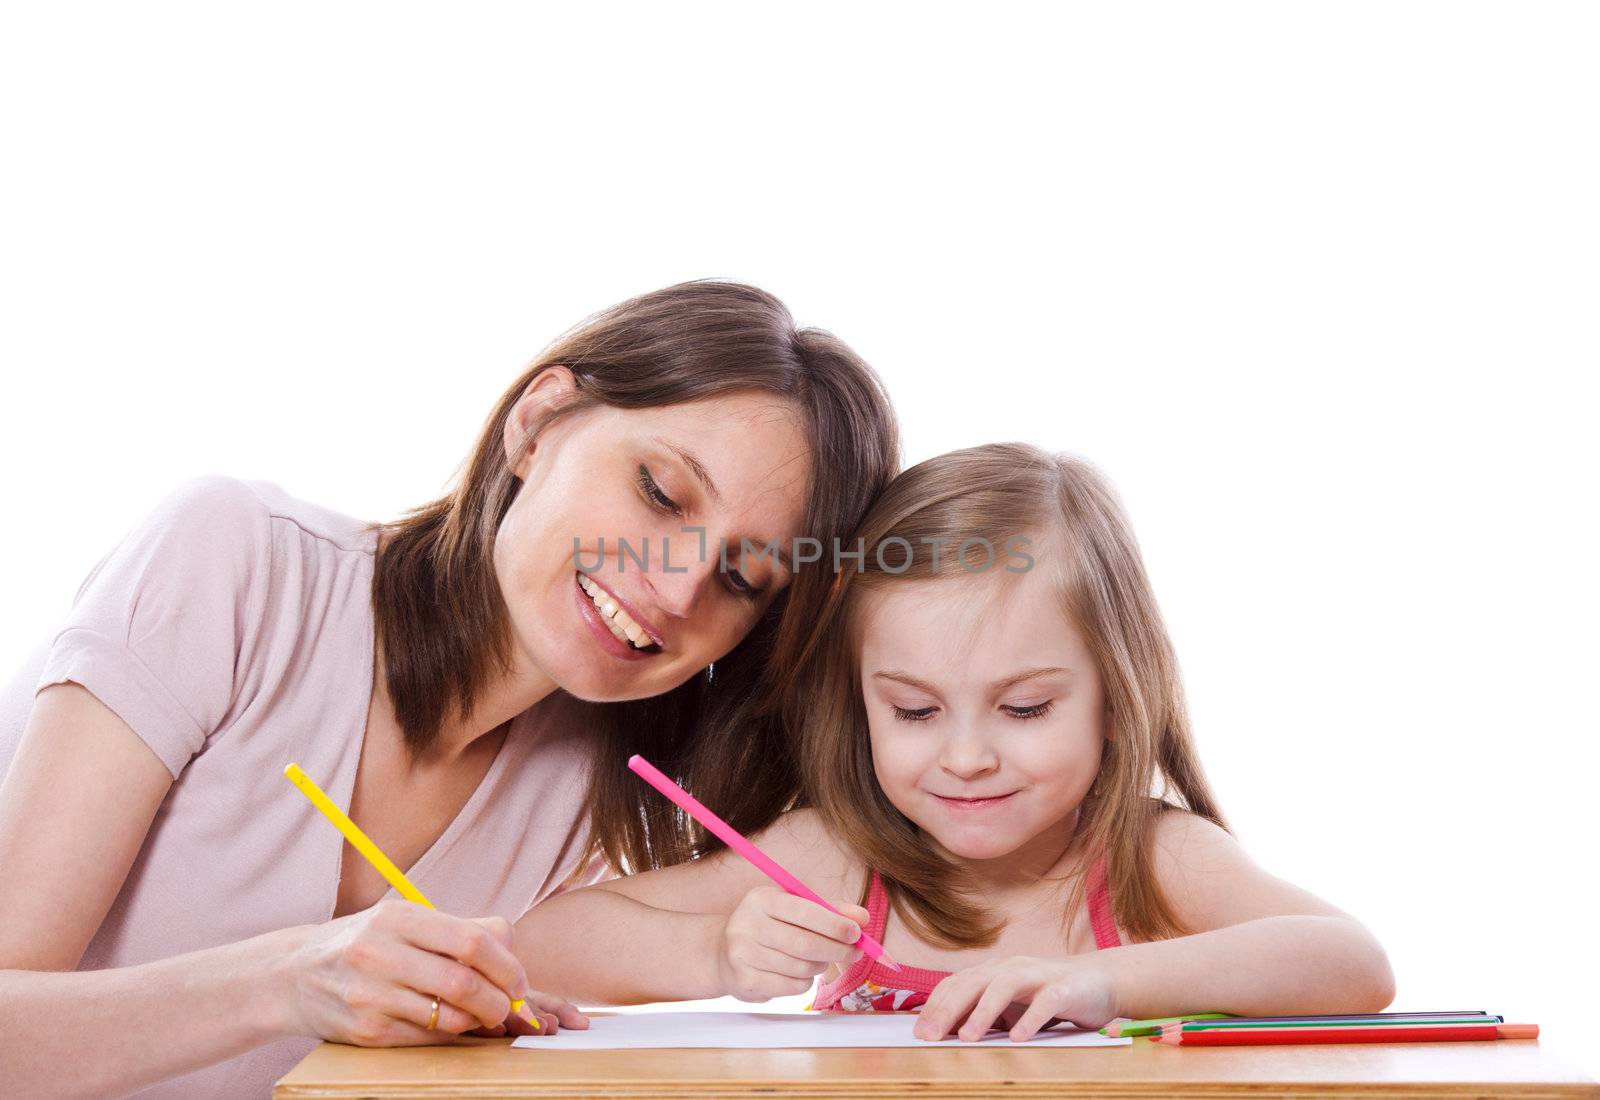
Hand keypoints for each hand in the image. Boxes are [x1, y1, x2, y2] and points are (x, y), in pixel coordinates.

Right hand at [275, 900, 587, 1045]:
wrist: (293, 975)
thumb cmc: (367, 943)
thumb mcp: (405, 920)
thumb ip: (459, 930)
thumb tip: (512, 952)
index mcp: (398, 916)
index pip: (471, 941)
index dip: (506, 966)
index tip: (518, 981)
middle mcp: (380, 952)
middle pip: (463, 983)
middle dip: (498, 1001)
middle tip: (508, 1007)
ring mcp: (370, 994)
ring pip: (447, 1017)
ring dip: (477, 1022)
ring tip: (482, 1016)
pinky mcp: (365, 1030)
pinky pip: (425, 1038)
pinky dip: (450, 1036)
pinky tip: (453, 1027)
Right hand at [716, 885, 868, 1001]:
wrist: (724, 953)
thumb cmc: (770, 927)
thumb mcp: (794, 909)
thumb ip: (828, 911)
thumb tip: (863, 917)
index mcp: (761, 899)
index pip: (804, 911)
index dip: (833, 923)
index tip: (856, 932)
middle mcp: (747, 924)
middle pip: (804, 944)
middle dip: (836, 950)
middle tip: (855, 953)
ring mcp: (742, 954)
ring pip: (801, 967)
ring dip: (820, 965)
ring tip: (818, 959)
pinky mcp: (745, 981)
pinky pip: (792, 986)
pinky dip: (805, 982)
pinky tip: (799, 973)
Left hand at [912, 954, 1118, 1042]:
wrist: (1101, 981)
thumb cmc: (1048, 996)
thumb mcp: (1011, 1006)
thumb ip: (984, 1014)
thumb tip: (946, 1034)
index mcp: (994, 972)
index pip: (957, 983)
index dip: (935, 1006)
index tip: (918, 1032)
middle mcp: (1012, 968)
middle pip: (973, 982)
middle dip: (948, 1009)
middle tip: (929, 1036)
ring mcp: (1038, 976)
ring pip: (1005, 987)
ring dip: (983, 1012)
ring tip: (967, 1037)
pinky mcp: (1065, 988)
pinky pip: (1046, 1002)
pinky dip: (1030, 1019)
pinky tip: (1018, 1038)